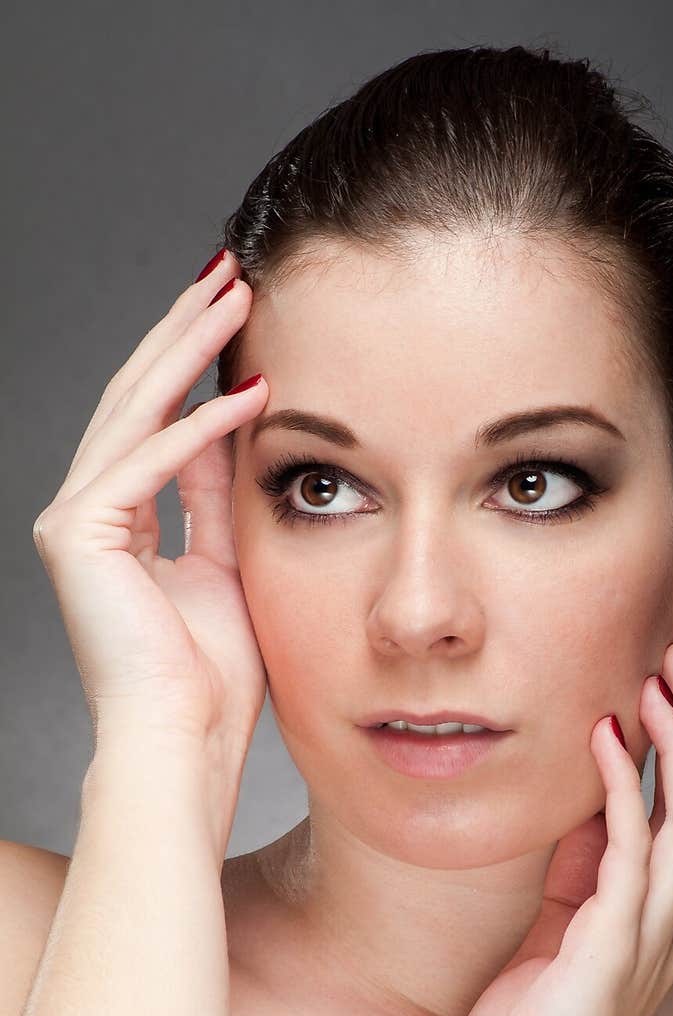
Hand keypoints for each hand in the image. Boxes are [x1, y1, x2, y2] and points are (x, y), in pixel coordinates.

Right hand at [31, 251, 269, 753]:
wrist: (185, 741)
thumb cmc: (210, 675)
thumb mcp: (224, 562)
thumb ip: (213, 496)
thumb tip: (232, 429)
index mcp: (117, 521)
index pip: (155, 419)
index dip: (194, 361)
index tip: (237, 313)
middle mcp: (87, 511)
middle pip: (138, 398)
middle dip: (185, 331)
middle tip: (231, 272)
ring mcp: (76, 521)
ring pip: (135, 411)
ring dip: (189, 350)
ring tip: (237, 295)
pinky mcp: (81, 534)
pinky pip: (149, 462)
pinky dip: (201, 427)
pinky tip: (250, 390)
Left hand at [439, 641, 672, 1015]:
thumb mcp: (556, 941)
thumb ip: (579, 881)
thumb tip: (582, 809)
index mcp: (653, 925)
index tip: (662, 689)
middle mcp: (665, 927)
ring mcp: (644, 939)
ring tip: (655, 679)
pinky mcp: (607, 950)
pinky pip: (631, 853)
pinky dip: (623, 789)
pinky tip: (602, 740)